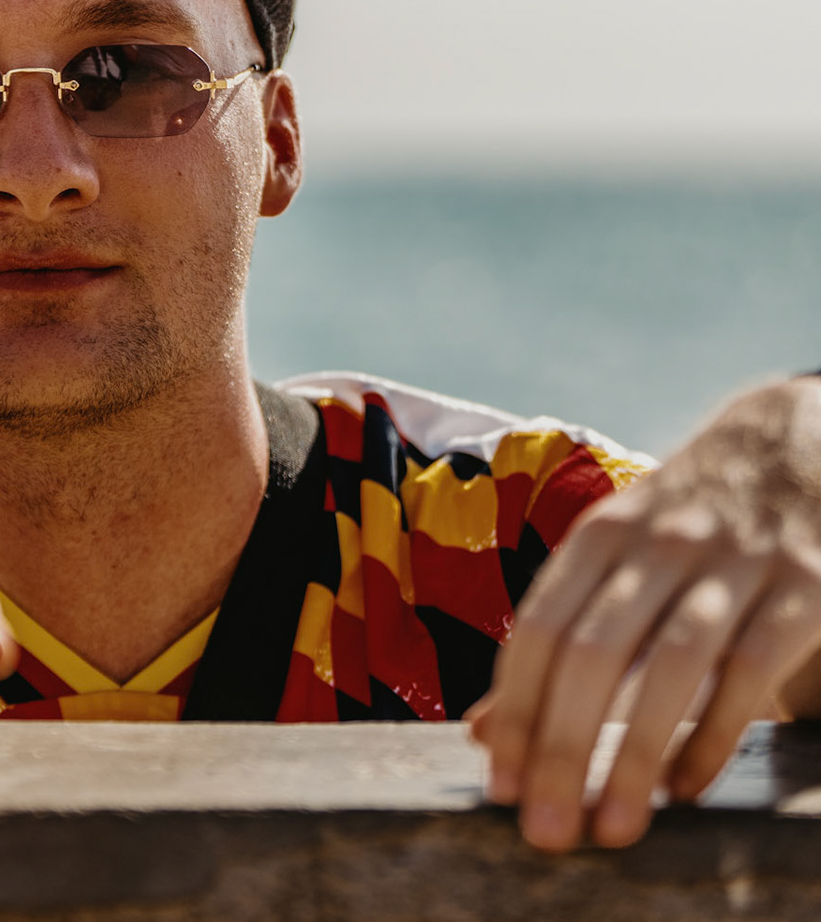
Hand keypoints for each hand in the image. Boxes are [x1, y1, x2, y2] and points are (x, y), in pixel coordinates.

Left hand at [469, 377, 820, 849]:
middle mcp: (659, 543)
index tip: (499, 784)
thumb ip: (556, 634)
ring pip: (671, 669)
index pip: (538, 629)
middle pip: (592, 654)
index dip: (515, 710)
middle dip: (562, 749)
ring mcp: (734, 562)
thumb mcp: (614, 554)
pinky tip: (685, 790)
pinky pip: (750, 671)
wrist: (800, 441)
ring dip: (635, 757)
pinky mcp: (805, 586)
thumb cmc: (686, 521)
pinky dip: (713, 737)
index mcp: (599, 534)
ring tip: (612, 828)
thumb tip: (484, 732)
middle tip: (546, 831)